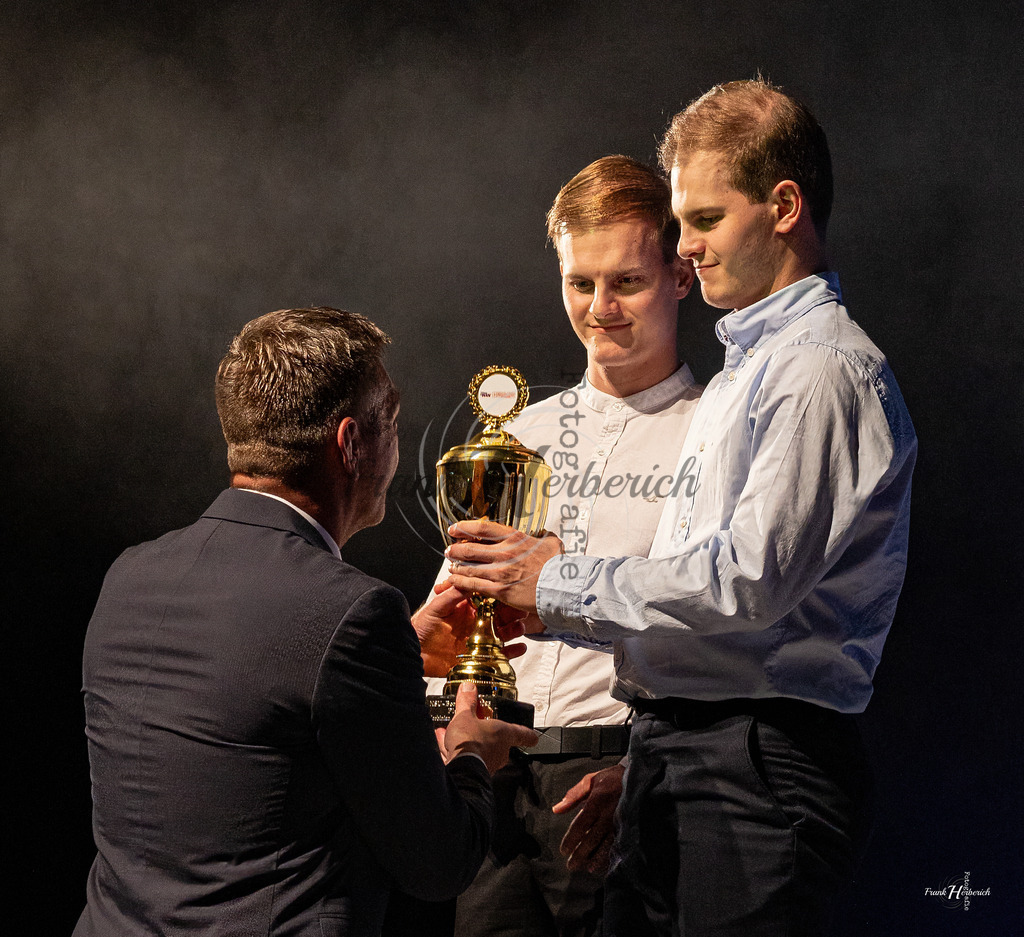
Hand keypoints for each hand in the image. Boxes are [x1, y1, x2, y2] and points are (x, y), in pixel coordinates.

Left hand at [413, 585, 529, 676]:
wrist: (413, 652)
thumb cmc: (421, 627)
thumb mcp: (436, 607)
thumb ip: (452, 595)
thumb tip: (467, 580)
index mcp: (467, 608)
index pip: (488, 599)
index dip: (500, 596)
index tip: (511, 592)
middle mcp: (476, 623)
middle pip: (500, 616)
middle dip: (513, 613)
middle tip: (522, 610)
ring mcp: (479, 640)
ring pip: (503, 633)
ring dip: (515, 630)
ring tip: (521, 627)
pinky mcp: (479, 656)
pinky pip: (499, 654)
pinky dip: (511, 651)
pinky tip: (520, 647)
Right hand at [439, 683, 538, 774]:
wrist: (460, 768)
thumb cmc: (470, 743)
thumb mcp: (465, 715)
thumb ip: (467, 701)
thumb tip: (469, 688)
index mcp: (505, 734)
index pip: (523, 734)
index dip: (529, 734)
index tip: (533, 736)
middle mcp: (500, 751)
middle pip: (498, 741)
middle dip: (484, 733)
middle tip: (474, 725)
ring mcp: (489, 763)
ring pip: (480, 750)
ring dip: (468, 742)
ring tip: (451, 732)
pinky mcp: (475, 772)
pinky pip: (467, 759)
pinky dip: (457, 751)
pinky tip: (444, 745)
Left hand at [444, 520, 563, 615]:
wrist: (561, 587)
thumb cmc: (558, 566)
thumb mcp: (552, 543)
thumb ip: (543, 537)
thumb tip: (544, 534)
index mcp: (514, 539)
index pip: (482, 529)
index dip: (464, 527)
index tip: (454, 529)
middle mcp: (504, 553)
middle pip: (469, 548)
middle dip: (455, 549)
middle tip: (450, 550)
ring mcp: (500, 572)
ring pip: (468, 568)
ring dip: (456, 567)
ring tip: (451, 567)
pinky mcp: (499, 591)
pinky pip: (473, 585)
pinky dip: (461, 582)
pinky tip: (455, 581)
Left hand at [552, 763, 624, 874]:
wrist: (638, 777)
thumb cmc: (611, 779)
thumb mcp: (590, 781)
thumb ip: (573, 796)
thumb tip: (556, 810)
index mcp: (596, 801)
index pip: (580, 825)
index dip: (571, 840)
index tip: (564, 851)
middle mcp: (608, 814)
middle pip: (591, 839)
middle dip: (580, 854)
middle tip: (571, 866)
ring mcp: (621, 822)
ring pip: (606, 846)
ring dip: (595, 859)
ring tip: (587, 868)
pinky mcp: (630, 827)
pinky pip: (619, 845)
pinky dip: (611, 856)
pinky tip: (605, 864)